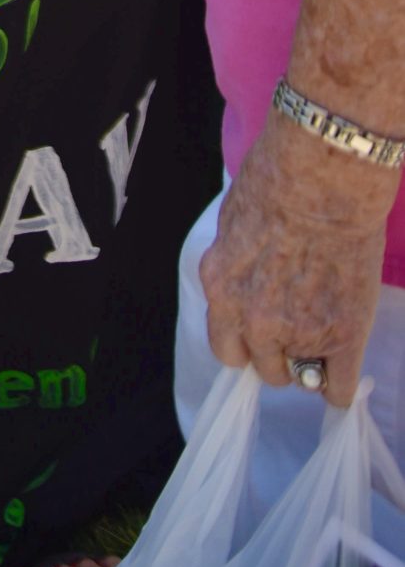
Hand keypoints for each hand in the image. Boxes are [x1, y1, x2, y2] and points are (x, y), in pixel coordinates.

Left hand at [200, 109, 395, 405]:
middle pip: (263, 368)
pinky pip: (339, 388)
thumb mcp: (234, 224)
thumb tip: (246, 282)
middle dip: (278, 355)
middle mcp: (253, 319)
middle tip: (297, 332)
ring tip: (324, 337)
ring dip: (309, 363)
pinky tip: (345, 372)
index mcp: (221, 288)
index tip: (260, 337)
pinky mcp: (344, 336)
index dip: (246, 343)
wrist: (323, 177)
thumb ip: (237, 266)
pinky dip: (341, 386)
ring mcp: (299, 333)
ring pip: (300, 378)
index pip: (226, 347)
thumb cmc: (277, 182)